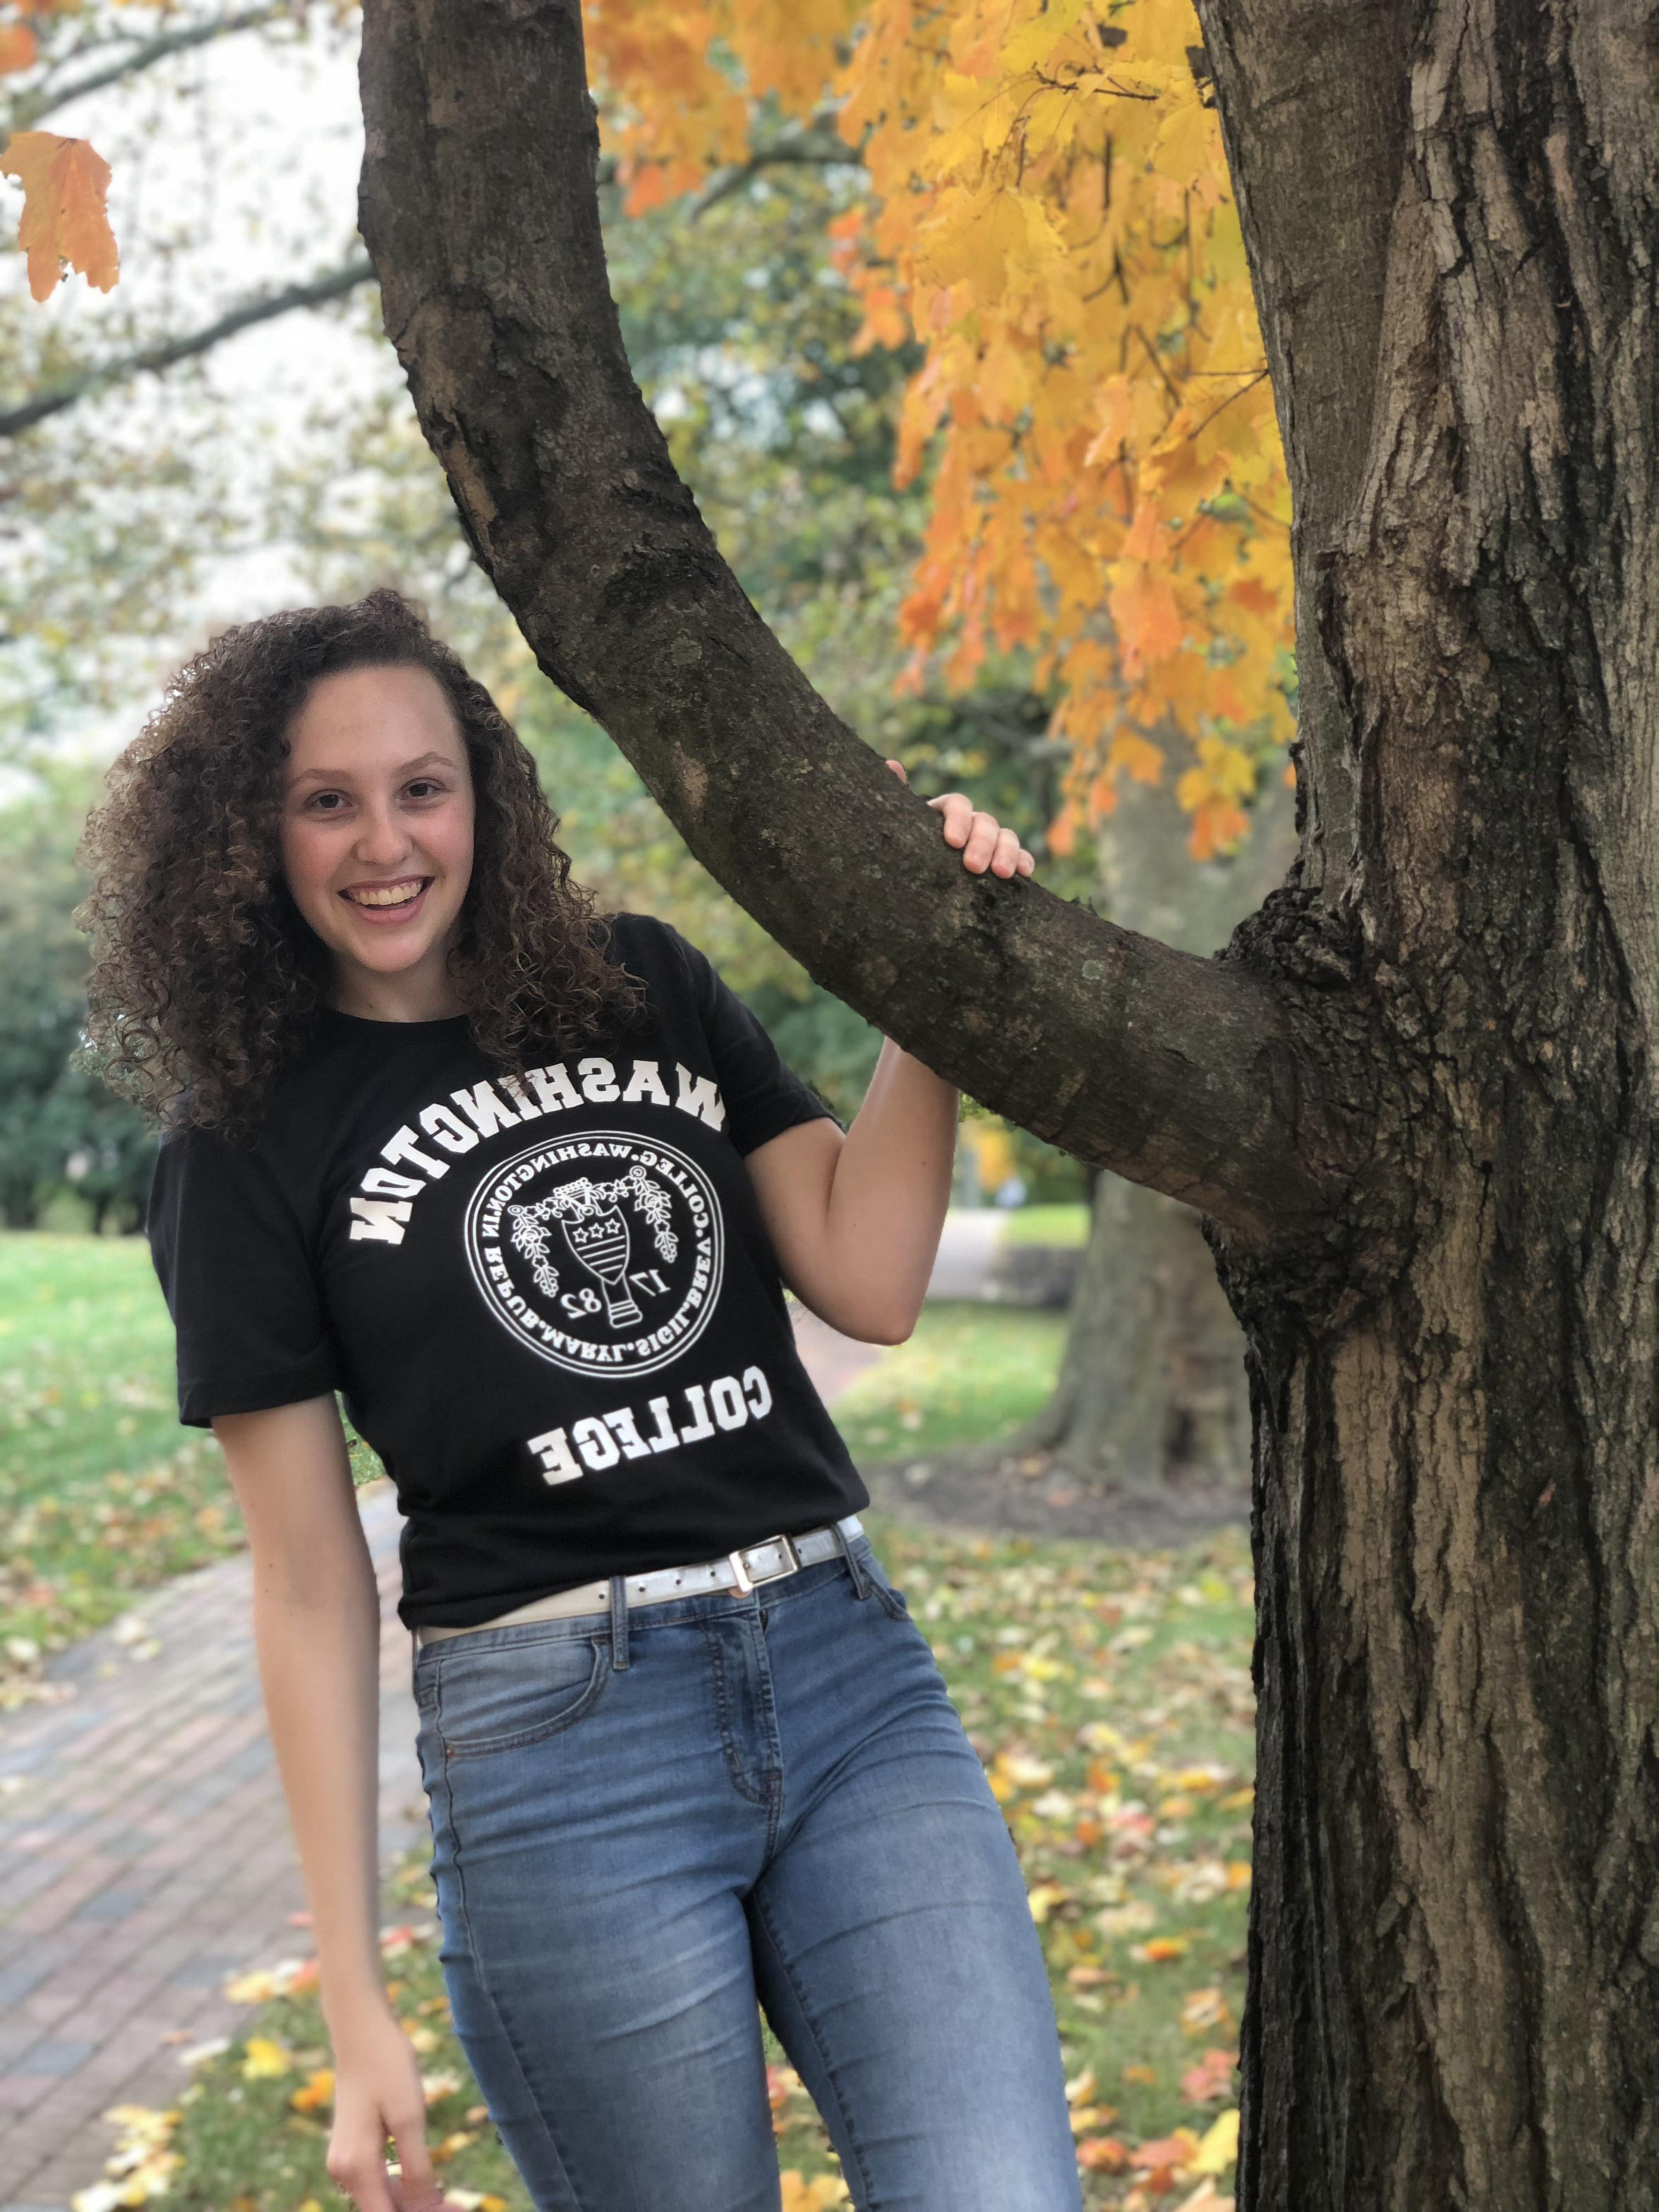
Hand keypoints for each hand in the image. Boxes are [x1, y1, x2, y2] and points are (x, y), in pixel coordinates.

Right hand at [325, 2005, 458, 2211]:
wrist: (362, 2031)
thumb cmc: (387, 2066)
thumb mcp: (409, 2117)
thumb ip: (417, 2168)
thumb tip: (426, 2208)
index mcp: (355, 2167)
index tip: (457, 2211)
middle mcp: (343, 2172)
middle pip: (383, 2210)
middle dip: (420, 2211)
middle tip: (461, 2207)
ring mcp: (345, 2161)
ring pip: (381, 2199)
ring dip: (413, 2204)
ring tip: (452, 2202)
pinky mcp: (353, 2150)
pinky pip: (378, 2181)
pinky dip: (403, 2188)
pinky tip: (429, 2184)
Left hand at [885, 758, 1035, 880]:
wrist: (916, 875)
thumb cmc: (907, 850)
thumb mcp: (898, 826)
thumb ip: (896, 798)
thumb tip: (892, 765)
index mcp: (945, 812)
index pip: (958, 804)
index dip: (958, 819)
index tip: (952, 842)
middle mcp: (971, 822)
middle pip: (985, 822)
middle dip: (982, 843)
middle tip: (973, 867)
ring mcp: (990, 841)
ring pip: (1005, 836)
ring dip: (1006, 852)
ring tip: (1000, 874)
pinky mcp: (1004, 861)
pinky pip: (1020, 856)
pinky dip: (1023, 862)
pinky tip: (1023, 874)